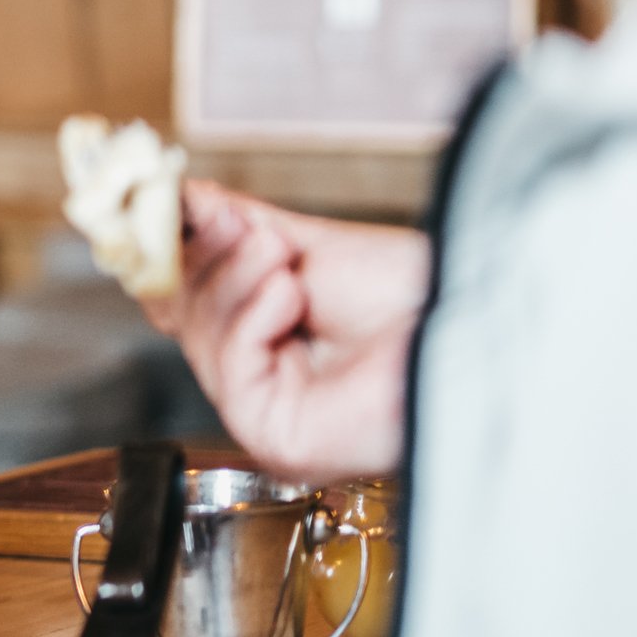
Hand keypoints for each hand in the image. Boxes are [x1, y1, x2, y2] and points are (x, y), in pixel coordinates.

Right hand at [148, 183, 429, 482]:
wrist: (467, 322)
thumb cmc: (415, 298)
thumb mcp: (309, 247)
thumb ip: (238, 227)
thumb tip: (180, 198)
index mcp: (270, 344)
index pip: (189, 306)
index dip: (176, 257)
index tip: (169, 207)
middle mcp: (266, 385)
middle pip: (186, 321)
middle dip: (209, 262)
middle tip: (239, 224)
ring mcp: (270, 417)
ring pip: (203, 341)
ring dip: (237, 281)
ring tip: (282, 255)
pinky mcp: (277, 438)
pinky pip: (231, 370)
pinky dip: (253, 318)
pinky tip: (291, 293)